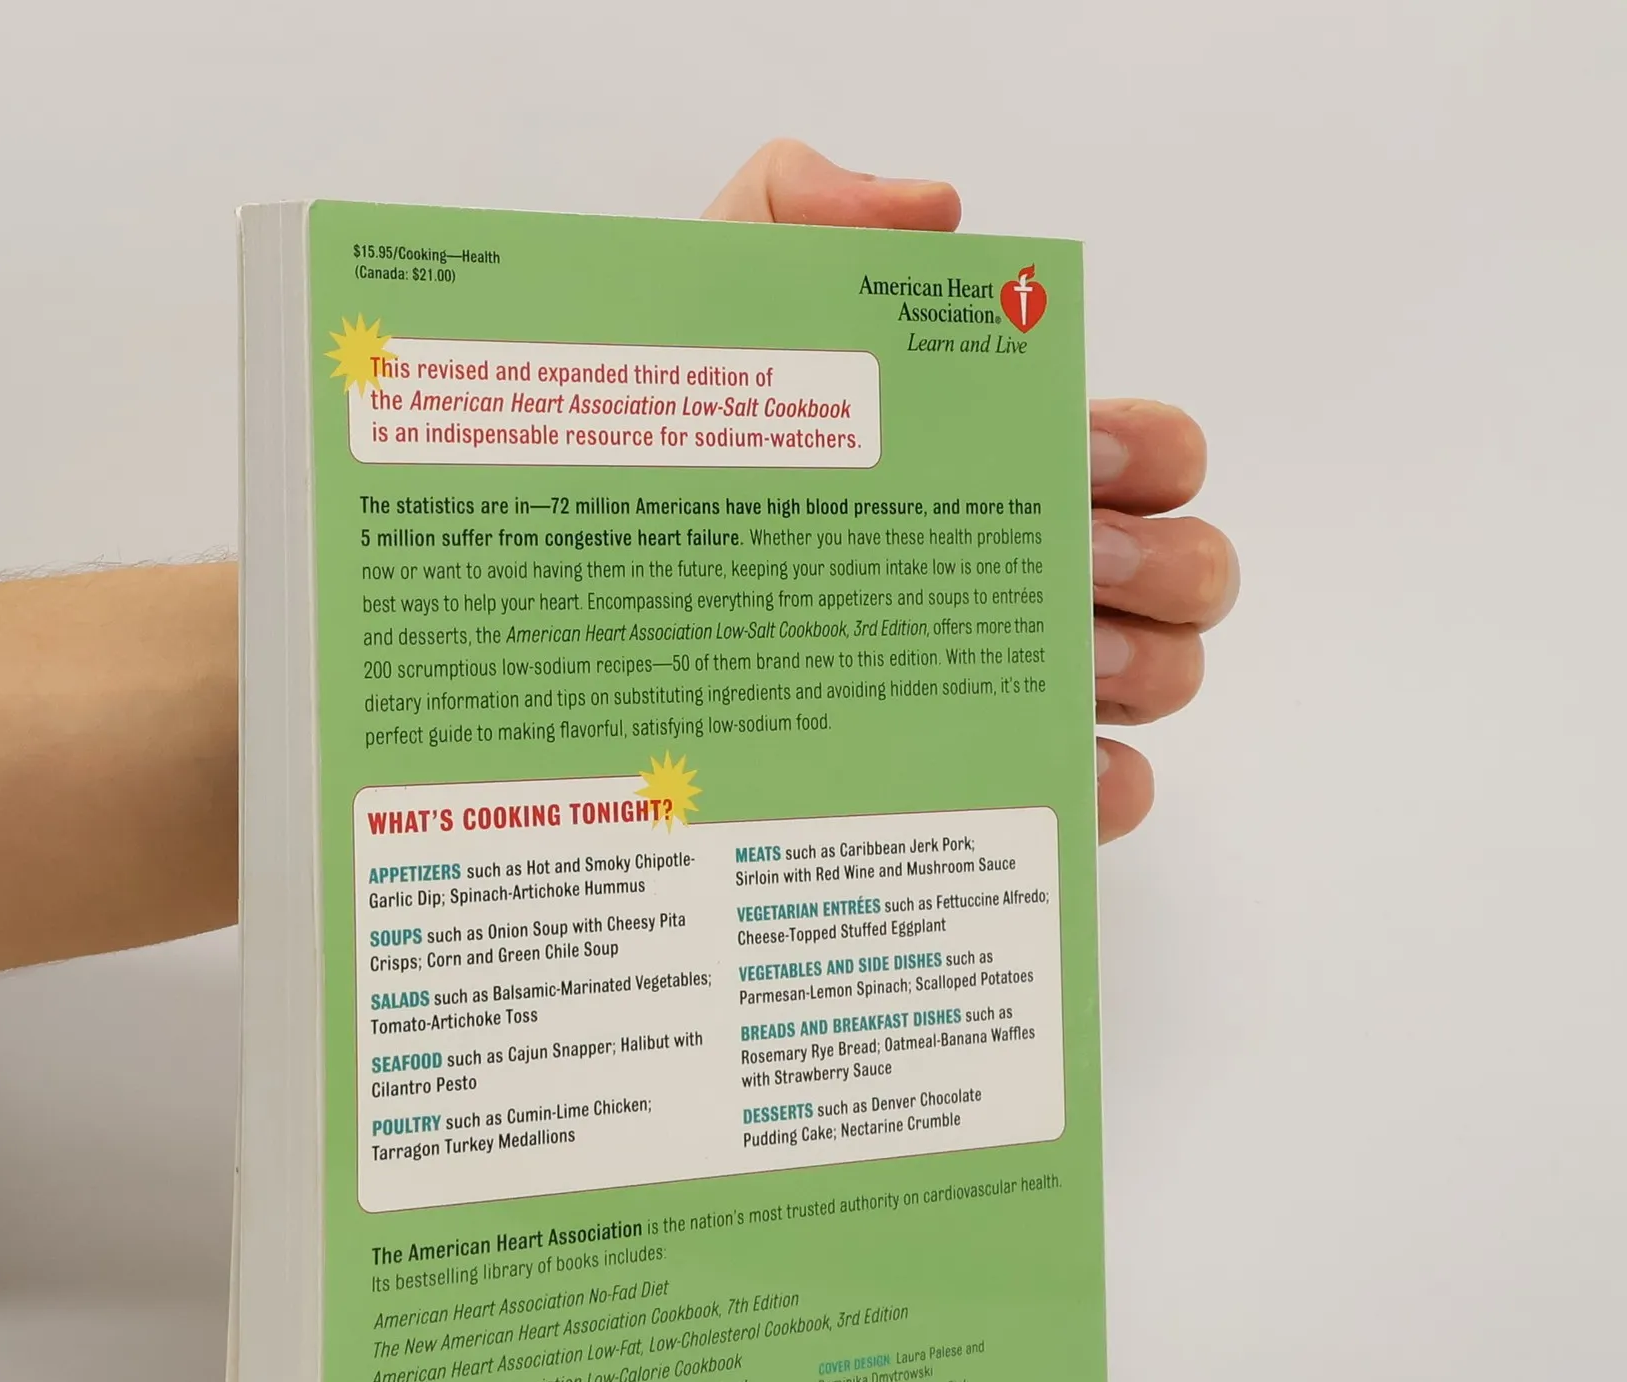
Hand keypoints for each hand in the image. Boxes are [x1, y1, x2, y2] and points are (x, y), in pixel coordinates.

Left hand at [706, 141, 1237, 841]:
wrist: (568, 573)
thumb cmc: (655, 442)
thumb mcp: (708, 302)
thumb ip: (804, 210)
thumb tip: (936, 211)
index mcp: (996, 462)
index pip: (1150, 452)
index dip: (1145, 451)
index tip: (1075, 454)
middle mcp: (1021, 572)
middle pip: (1186, 570)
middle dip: (1158, 564)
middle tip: (1069, 565)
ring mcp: (1010, 684)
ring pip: (1162, 678)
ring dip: (1143, 669)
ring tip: (1055, 667)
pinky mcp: (982, 780)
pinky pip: (1095, 797)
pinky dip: (1105, 789)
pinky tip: (1060, 771)